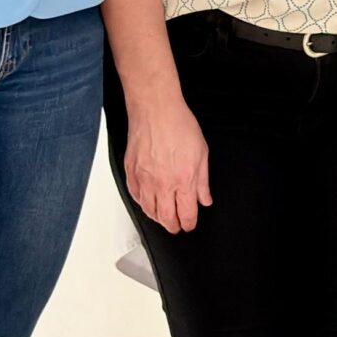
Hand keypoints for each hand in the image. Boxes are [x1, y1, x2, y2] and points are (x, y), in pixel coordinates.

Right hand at [124, 95, 212, 233]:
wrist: (156, 110)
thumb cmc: (178, 125)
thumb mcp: (202, 154)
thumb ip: (203, 181)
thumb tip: (205, 198)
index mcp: (183, 180)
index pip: (186, 213)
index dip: (189, 224)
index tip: (189, 225)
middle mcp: (162, 183)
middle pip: (166, 217)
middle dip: (173, 226)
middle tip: (176, 227)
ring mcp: (144, 178)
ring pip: (148, 210)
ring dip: (157, 218)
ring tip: (163, 219)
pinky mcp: (131, 171)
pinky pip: (135, 195)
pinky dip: (142, 204)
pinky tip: (147, 204)